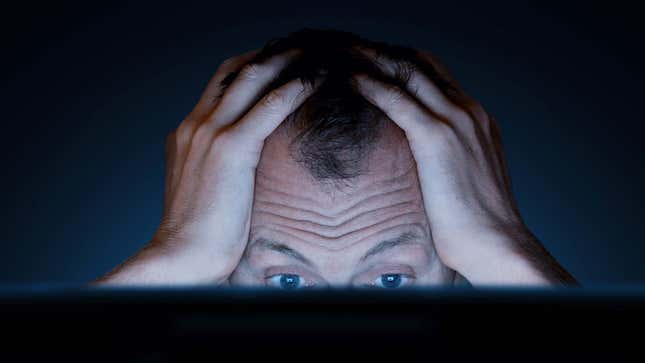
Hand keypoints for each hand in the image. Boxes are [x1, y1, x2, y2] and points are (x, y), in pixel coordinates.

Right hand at [96, 49, 318, 284]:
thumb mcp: (206, 188)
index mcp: (187, 133)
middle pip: (235, 70)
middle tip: (302, 47)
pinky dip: (295, 88)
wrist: (181, 257)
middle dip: (271, 53)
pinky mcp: (230, 149)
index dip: (251, 65)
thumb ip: (221, 165)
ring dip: (286, 60)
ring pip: (252, 78)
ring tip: (316, 53)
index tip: (280, 61)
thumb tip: (248, 163)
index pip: (221, 83)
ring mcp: (209, 133)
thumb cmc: (200, 233)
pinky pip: (269, 106)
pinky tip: (316, 79)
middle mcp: (195, 125)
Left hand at [353, 48, 575, 284]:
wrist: (495, 243)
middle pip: (420, 63)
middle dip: (383, 53)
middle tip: (351, 51)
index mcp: (476, 118)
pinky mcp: (436, 136)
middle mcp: (468, 110)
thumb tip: (421, 160)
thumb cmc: (476, 221)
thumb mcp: (465, 176)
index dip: (401, 63)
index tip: (373, 63)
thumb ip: (447, 157)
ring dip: (373, 59)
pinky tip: (350, 79)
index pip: (435, 73)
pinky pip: (397, 98)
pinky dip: (371, 84)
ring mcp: (455, 119)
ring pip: (408, 71)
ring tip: (343, 55)